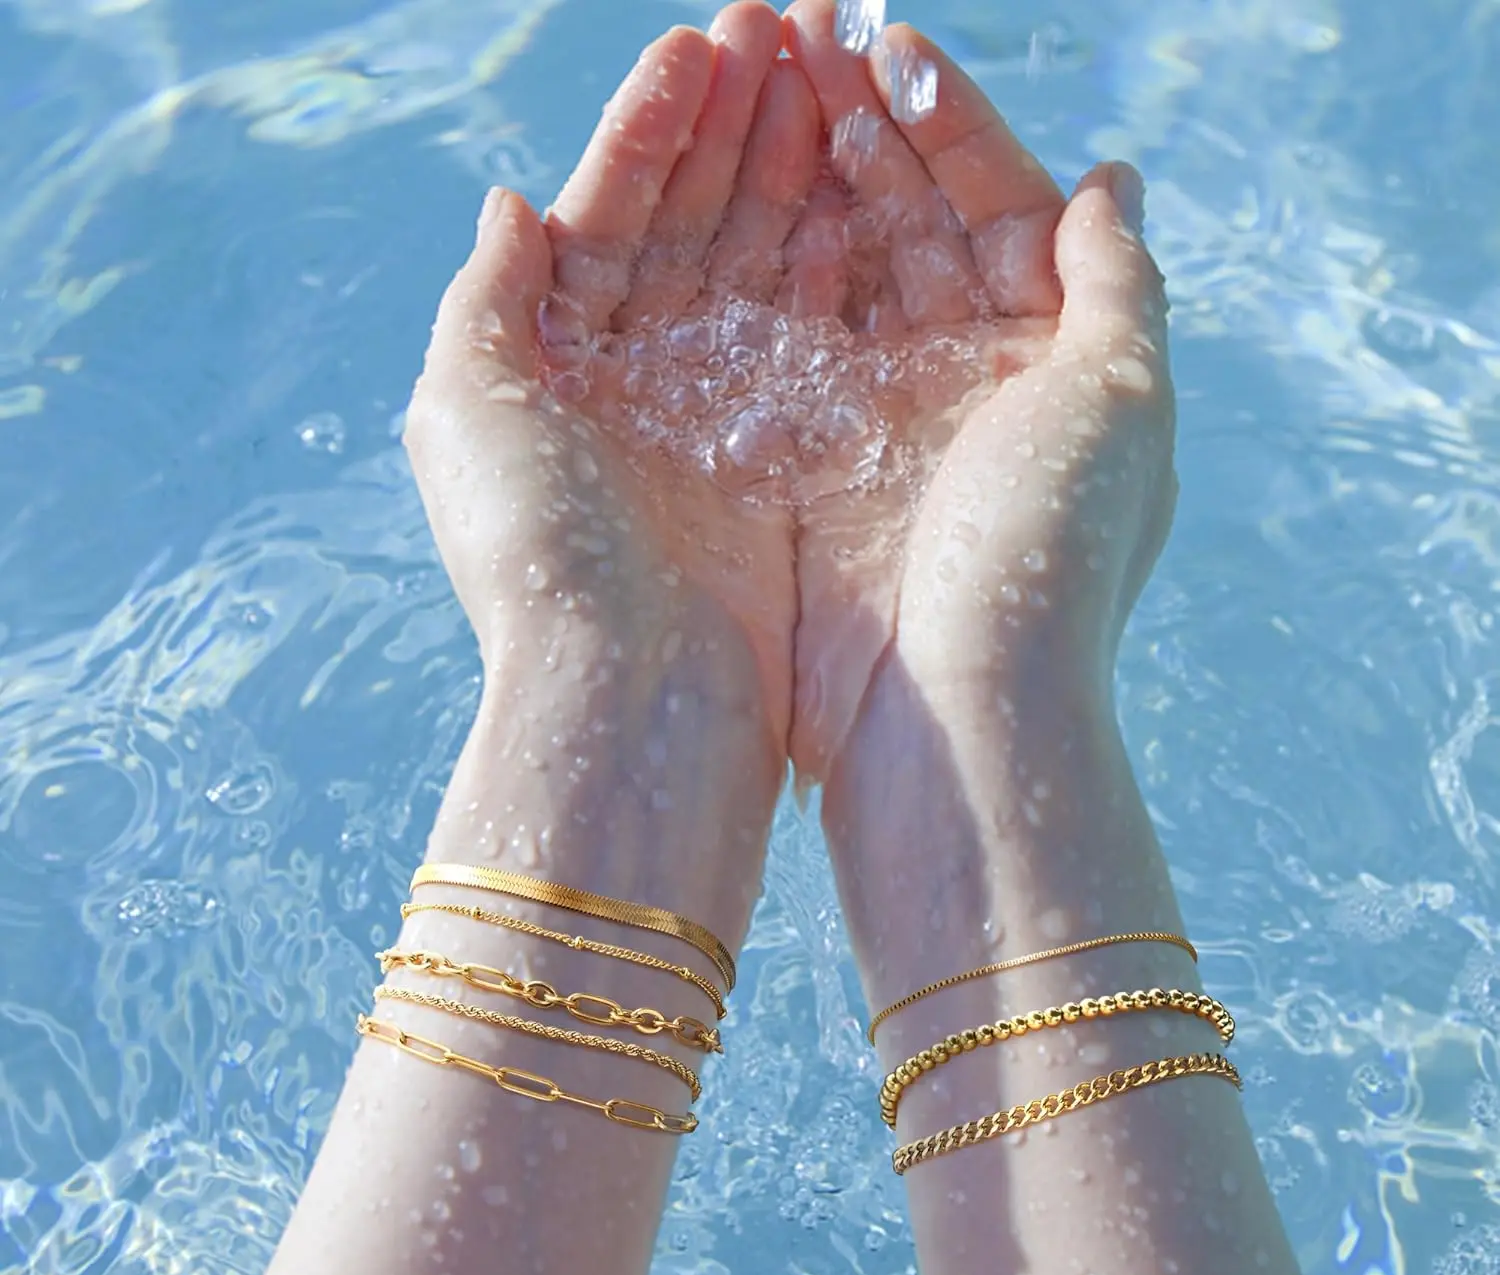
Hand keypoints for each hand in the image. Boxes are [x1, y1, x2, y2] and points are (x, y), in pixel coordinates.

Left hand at [403, 4, 815, 749]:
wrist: (633, 698)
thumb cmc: (539, 559)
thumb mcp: (469, 411)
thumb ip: (488, 300)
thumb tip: (513, 203)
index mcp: (554, 364)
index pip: (608, 218)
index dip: (650, 131)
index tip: (702, 47)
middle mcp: (636, 385)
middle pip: (691, 228)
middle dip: (733, 128)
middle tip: (786, 28)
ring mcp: (717, 420)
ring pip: (757, 268)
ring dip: (788, 170)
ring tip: (828, 73)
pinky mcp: (787, 461)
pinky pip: (813, 339)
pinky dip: (832, 261)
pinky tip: (853, 190)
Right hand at [781, 0, 1175, 778]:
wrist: (952, 713)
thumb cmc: (1048, 556)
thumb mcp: (1121, 401)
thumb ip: (1118, 282)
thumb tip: (1114, 178)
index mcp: (1045, 356)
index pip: (996, 206)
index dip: (947, 124)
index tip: (886, 46)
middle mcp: (959, 382)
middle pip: (906, 225)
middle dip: (860, 130)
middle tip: (795, 39)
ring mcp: (874, 423)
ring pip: (834, 273)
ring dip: (800, 178)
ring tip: (754, 86)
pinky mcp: (801, 466)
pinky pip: (774, 348)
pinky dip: (752, 274)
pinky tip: (722, 201)